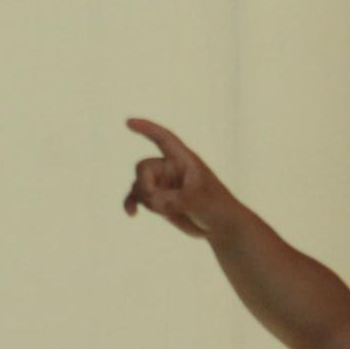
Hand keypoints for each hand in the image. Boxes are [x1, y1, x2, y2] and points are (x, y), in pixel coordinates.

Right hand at [123, 118, 245, 244]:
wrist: (220, 226)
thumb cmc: (217, 207)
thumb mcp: (200, 201)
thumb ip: (176, 200)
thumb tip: (153, 200)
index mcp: (184, 160)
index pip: (164, 139)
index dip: (147, 128)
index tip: (128, 122)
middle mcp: (171, 169)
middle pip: (144, 168)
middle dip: (145, 186)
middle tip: (157, 202)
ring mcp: (163, 184)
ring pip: (138, 185)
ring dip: (143, 199)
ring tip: (162, 211)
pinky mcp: (158, 199)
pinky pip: (136, 197)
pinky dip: (131, 203)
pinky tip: (132, 213)